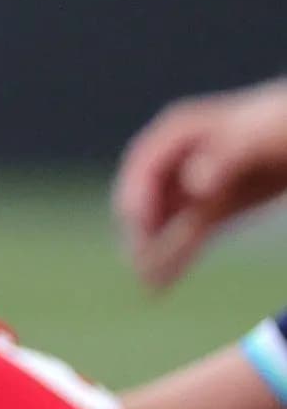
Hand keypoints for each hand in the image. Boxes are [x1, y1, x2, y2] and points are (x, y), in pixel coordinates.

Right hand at [115, 77, 286, 287]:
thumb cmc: (281, 125)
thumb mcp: (256, 137)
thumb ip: (224, 158)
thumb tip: (195, 187)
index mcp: (179, 134)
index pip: (145, 166)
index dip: (137, 194)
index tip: (137, 222)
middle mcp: (179, 162)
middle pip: (148, 198)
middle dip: (140, 230)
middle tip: (139, 261)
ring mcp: (195, 186)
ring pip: (165, 223)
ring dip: (153, 252)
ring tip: (148, 284)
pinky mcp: (215, 208)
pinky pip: (187, 235)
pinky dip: (175, 258)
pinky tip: (160, 283)